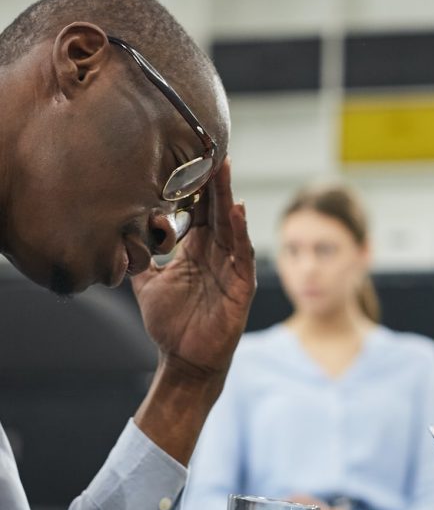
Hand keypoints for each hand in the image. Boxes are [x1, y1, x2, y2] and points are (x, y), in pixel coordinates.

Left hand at [131, 159, 255, 379]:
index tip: (188, 156)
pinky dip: (240, 231)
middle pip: (217, 209)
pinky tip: (236, 210)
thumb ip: (138, 259)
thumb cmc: (170, 324)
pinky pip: (242, 253)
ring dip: (227, 196)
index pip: (200, 210)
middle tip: (211, 150)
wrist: (183, 360)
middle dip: (214, 181)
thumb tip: (115, 237)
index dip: (195, 186)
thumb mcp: (146, 284)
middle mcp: (216, 254)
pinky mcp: (241, 285)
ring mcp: (231, 268)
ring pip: (231, 225)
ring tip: (223, 170)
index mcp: (196, 250)